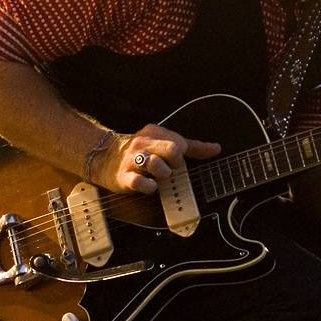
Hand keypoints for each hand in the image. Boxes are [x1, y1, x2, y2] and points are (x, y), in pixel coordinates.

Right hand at [93, 124, 220, 193]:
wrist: (104, 157)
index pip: (179, 141)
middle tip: (172, 168)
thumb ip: (192, 146)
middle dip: (176, 161)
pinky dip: (149, 186)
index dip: (183, 154)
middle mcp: (144, 144)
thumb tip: (216, 148)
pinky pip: (139, 182)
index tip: (178, 161)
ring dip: (163, 174)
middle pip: (171, 149)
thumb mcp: (164, 142)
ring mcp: (133, 160)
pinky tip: (150, 186)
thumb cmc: (141, 151)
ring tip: (159, 177)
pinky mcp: (124, 177)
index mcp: (155, 133)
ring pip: (155, 165)